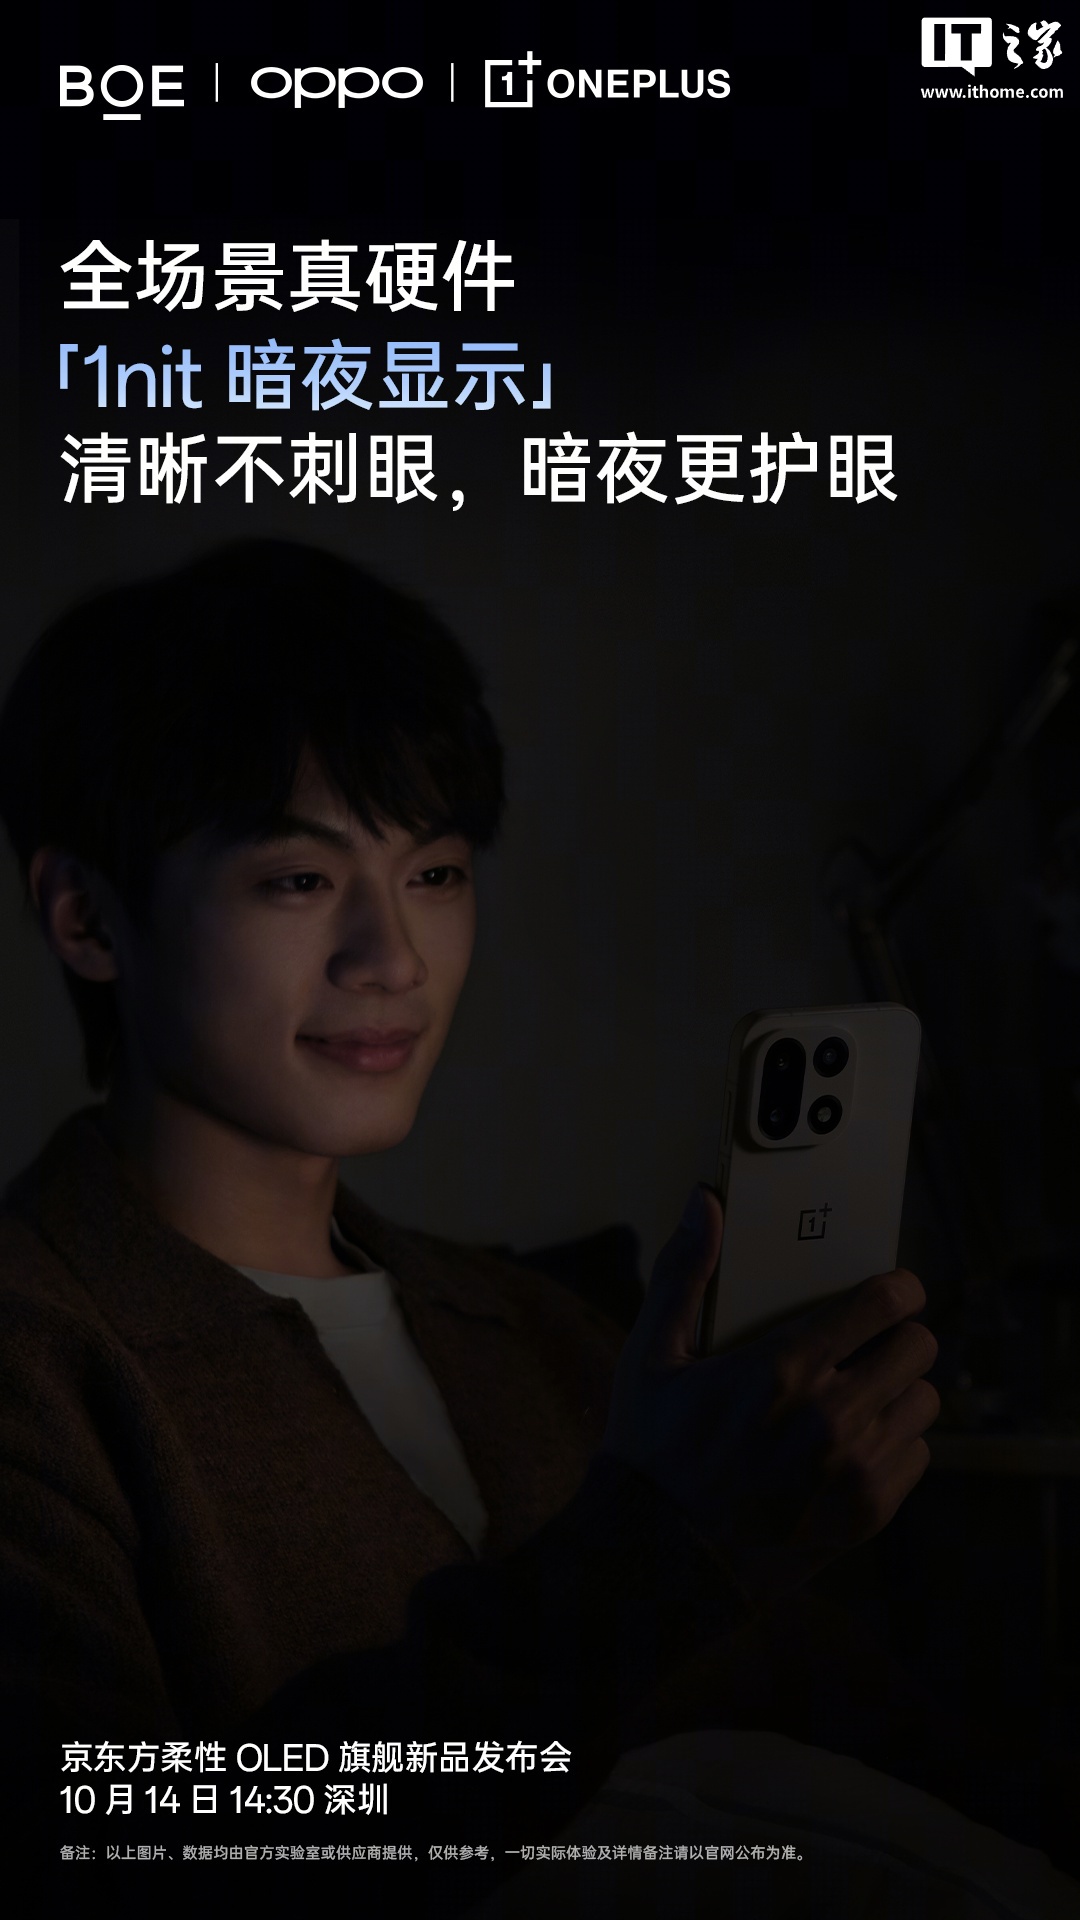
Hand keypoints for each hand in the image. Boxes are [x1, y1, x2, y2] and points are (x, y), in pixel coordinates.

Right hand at [602, 1186, 939, 1604]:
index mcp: (783, 1368)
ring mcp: (855, 1470)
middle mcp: (831, 1417)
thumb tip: (703, 1201)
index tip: (891, 1291)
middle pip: (919, 1348)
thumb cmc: (650, 1449)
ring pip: (925, 1402)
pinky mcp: (868, 1513)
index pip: (886, 1304)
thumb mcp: (652, 1355)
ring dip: (899, 1393)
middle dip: (897, 1338)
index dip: (898, 1289)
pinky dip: (894, 1445)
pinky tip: (852, 1445)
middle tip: (868, 1345)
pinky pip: (918, 1456)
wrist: (658, 1560)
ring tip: (861, 1395)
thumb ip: (683, 1272)